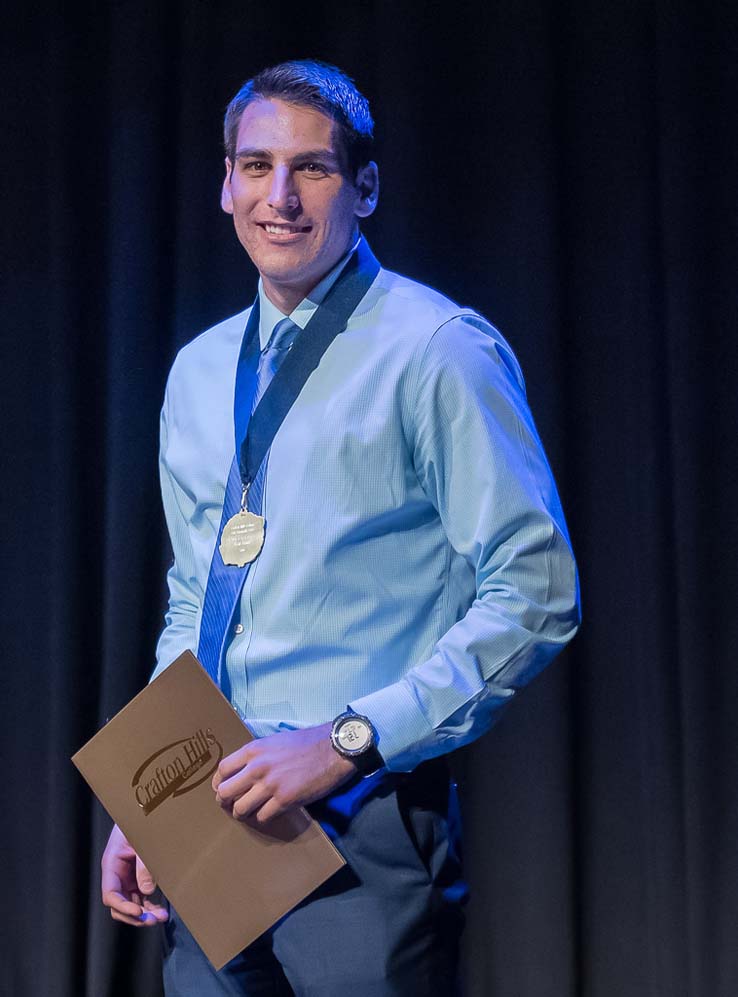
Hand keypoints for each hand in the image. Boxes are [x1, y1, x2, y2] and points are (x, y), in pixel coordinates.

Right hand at [101, 824, 168, 926]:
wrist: (147, 810)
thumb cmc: (141, 822)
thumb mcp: (143, 842)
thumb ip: (144, 866)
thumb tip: (147, 891)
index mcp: (112, 864)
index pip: (110, 894)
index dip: (123, 906)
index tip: (138, 912)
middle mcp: (117, 874)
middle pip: (118, 904)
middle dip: (134, 916)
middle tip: (152, 919)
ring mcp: (127, 878)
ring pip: (130, 904)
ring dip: (144, 914)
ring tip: (161, 917)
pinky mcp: (138, 878)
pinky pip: (140, 898)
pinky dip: (149, 906)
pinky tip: (161, 911)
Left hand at [212, 723, 356, 823]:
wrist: (333, 749)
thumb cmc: (307, 743)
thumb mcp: (275, 741)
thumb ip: (257, 755)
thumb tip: (243, 771)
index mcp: (254, 750)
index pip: (222, 770)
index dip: (220, 783)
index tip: (224, 788)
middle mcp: (258, 768)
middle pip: (225, 792)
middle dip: (227, 801)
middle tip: (234, 803)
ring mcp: (270, 785)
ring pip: (240, 809)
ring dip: (243, 813)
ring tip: (251, 811)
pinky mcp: (285, 800)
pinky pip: (262, 817)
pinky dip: (263, 817)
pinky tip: (270, 811)